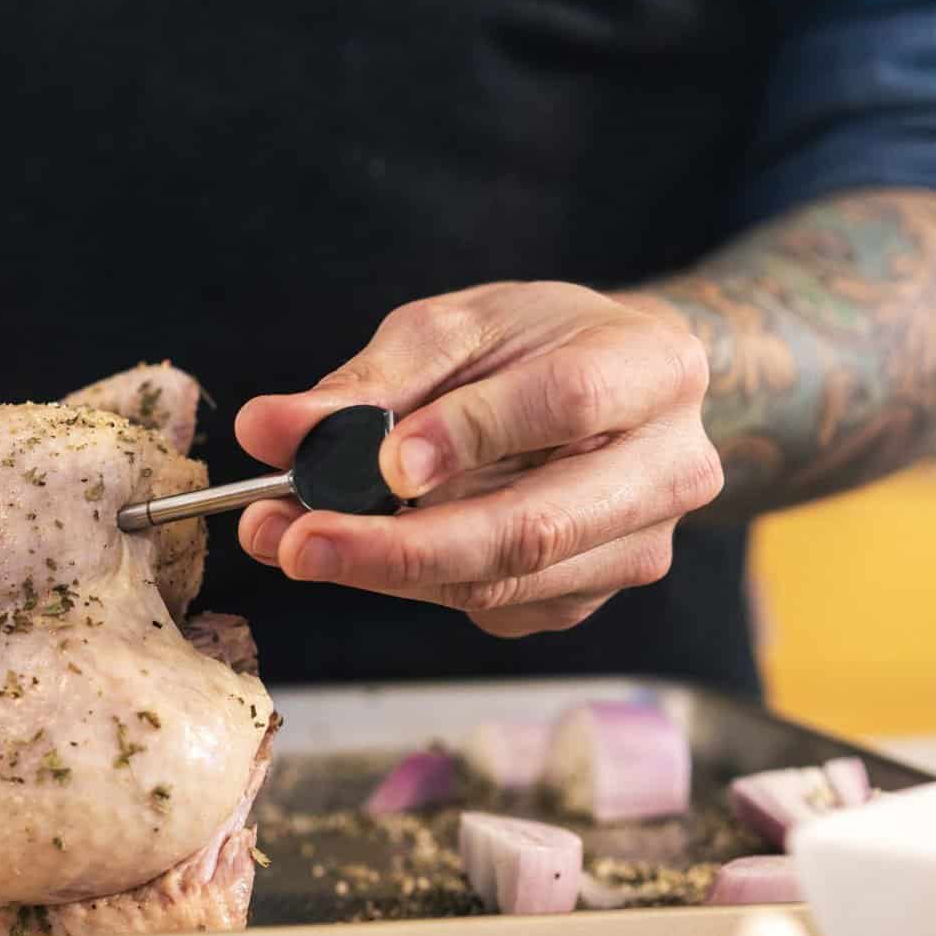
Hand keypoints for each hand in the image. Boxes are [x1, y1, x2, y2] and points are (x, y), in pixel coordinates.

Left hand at [234, 281, 721, 636]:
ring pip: (502, 584)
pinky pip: (489, 606)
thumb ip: (370, 380)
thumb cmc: (538, 345)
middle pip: (534, 528)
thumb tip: (268, 429)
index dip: (473, 434)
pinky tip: (352, 548)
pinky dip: (408, 582)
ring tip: (285, 539)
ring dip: (383, 571)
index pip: (567, 402)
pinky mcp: (588, 597)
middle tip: (296, 541)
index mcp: (652, 368)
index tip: (382, 460)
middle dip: (403, 546)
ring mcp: (636, 548)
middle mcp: (668, 470)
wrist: (615, 388)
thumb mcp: (459, 329)